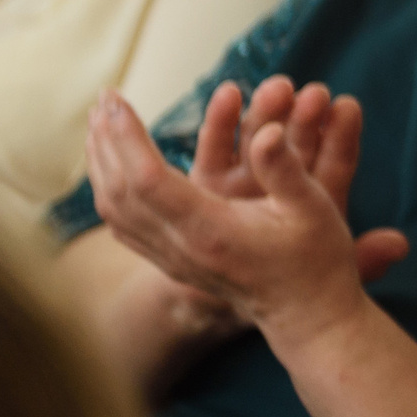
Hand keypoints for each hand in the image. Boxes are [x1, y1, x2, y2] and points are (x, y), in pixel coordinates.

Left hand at [85, 82, 409, 352]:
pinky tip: (110, 168)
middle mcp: (182, 248)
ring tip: (99, 124)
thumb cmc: (317, 260)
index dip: (127, 135)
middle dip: (107, 140)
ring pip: (114, 210)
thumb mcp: (315, 208)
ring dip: (102, 163)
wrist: (308, 317)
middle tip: (103, 99)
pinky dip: (109, 190)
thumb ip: (285, 168)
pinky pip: (124, 226)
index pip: (148, 178)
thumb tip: (265, 132)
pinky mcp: (173, 264)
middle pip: (121, 191)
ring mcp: (173, 260)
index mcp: (211, 231)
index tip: (115, 99)